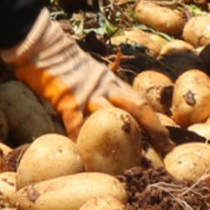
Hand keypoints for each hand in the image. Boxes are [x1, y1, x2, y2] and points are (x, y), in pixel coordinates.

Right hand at [0, 10, 171, 154]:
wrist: (42, 44)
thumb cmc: (63, 61)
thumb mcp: (91, 74)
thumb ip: (101, 92)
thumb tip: (108, 116)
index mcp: (113, 82)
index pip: (141, 102)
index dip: (156, 123)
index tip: (167, 144)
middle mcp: (106, 86)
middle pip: (138, 107)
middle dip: (153, 130)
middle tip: (163, 152)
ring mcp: (88, 92)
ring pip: (110, 116)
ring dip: (118, 140)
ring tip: (125, 165)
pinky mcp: (68, 97)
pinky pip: (76, 123)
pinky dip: (80, 139)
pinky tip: (83, 156)